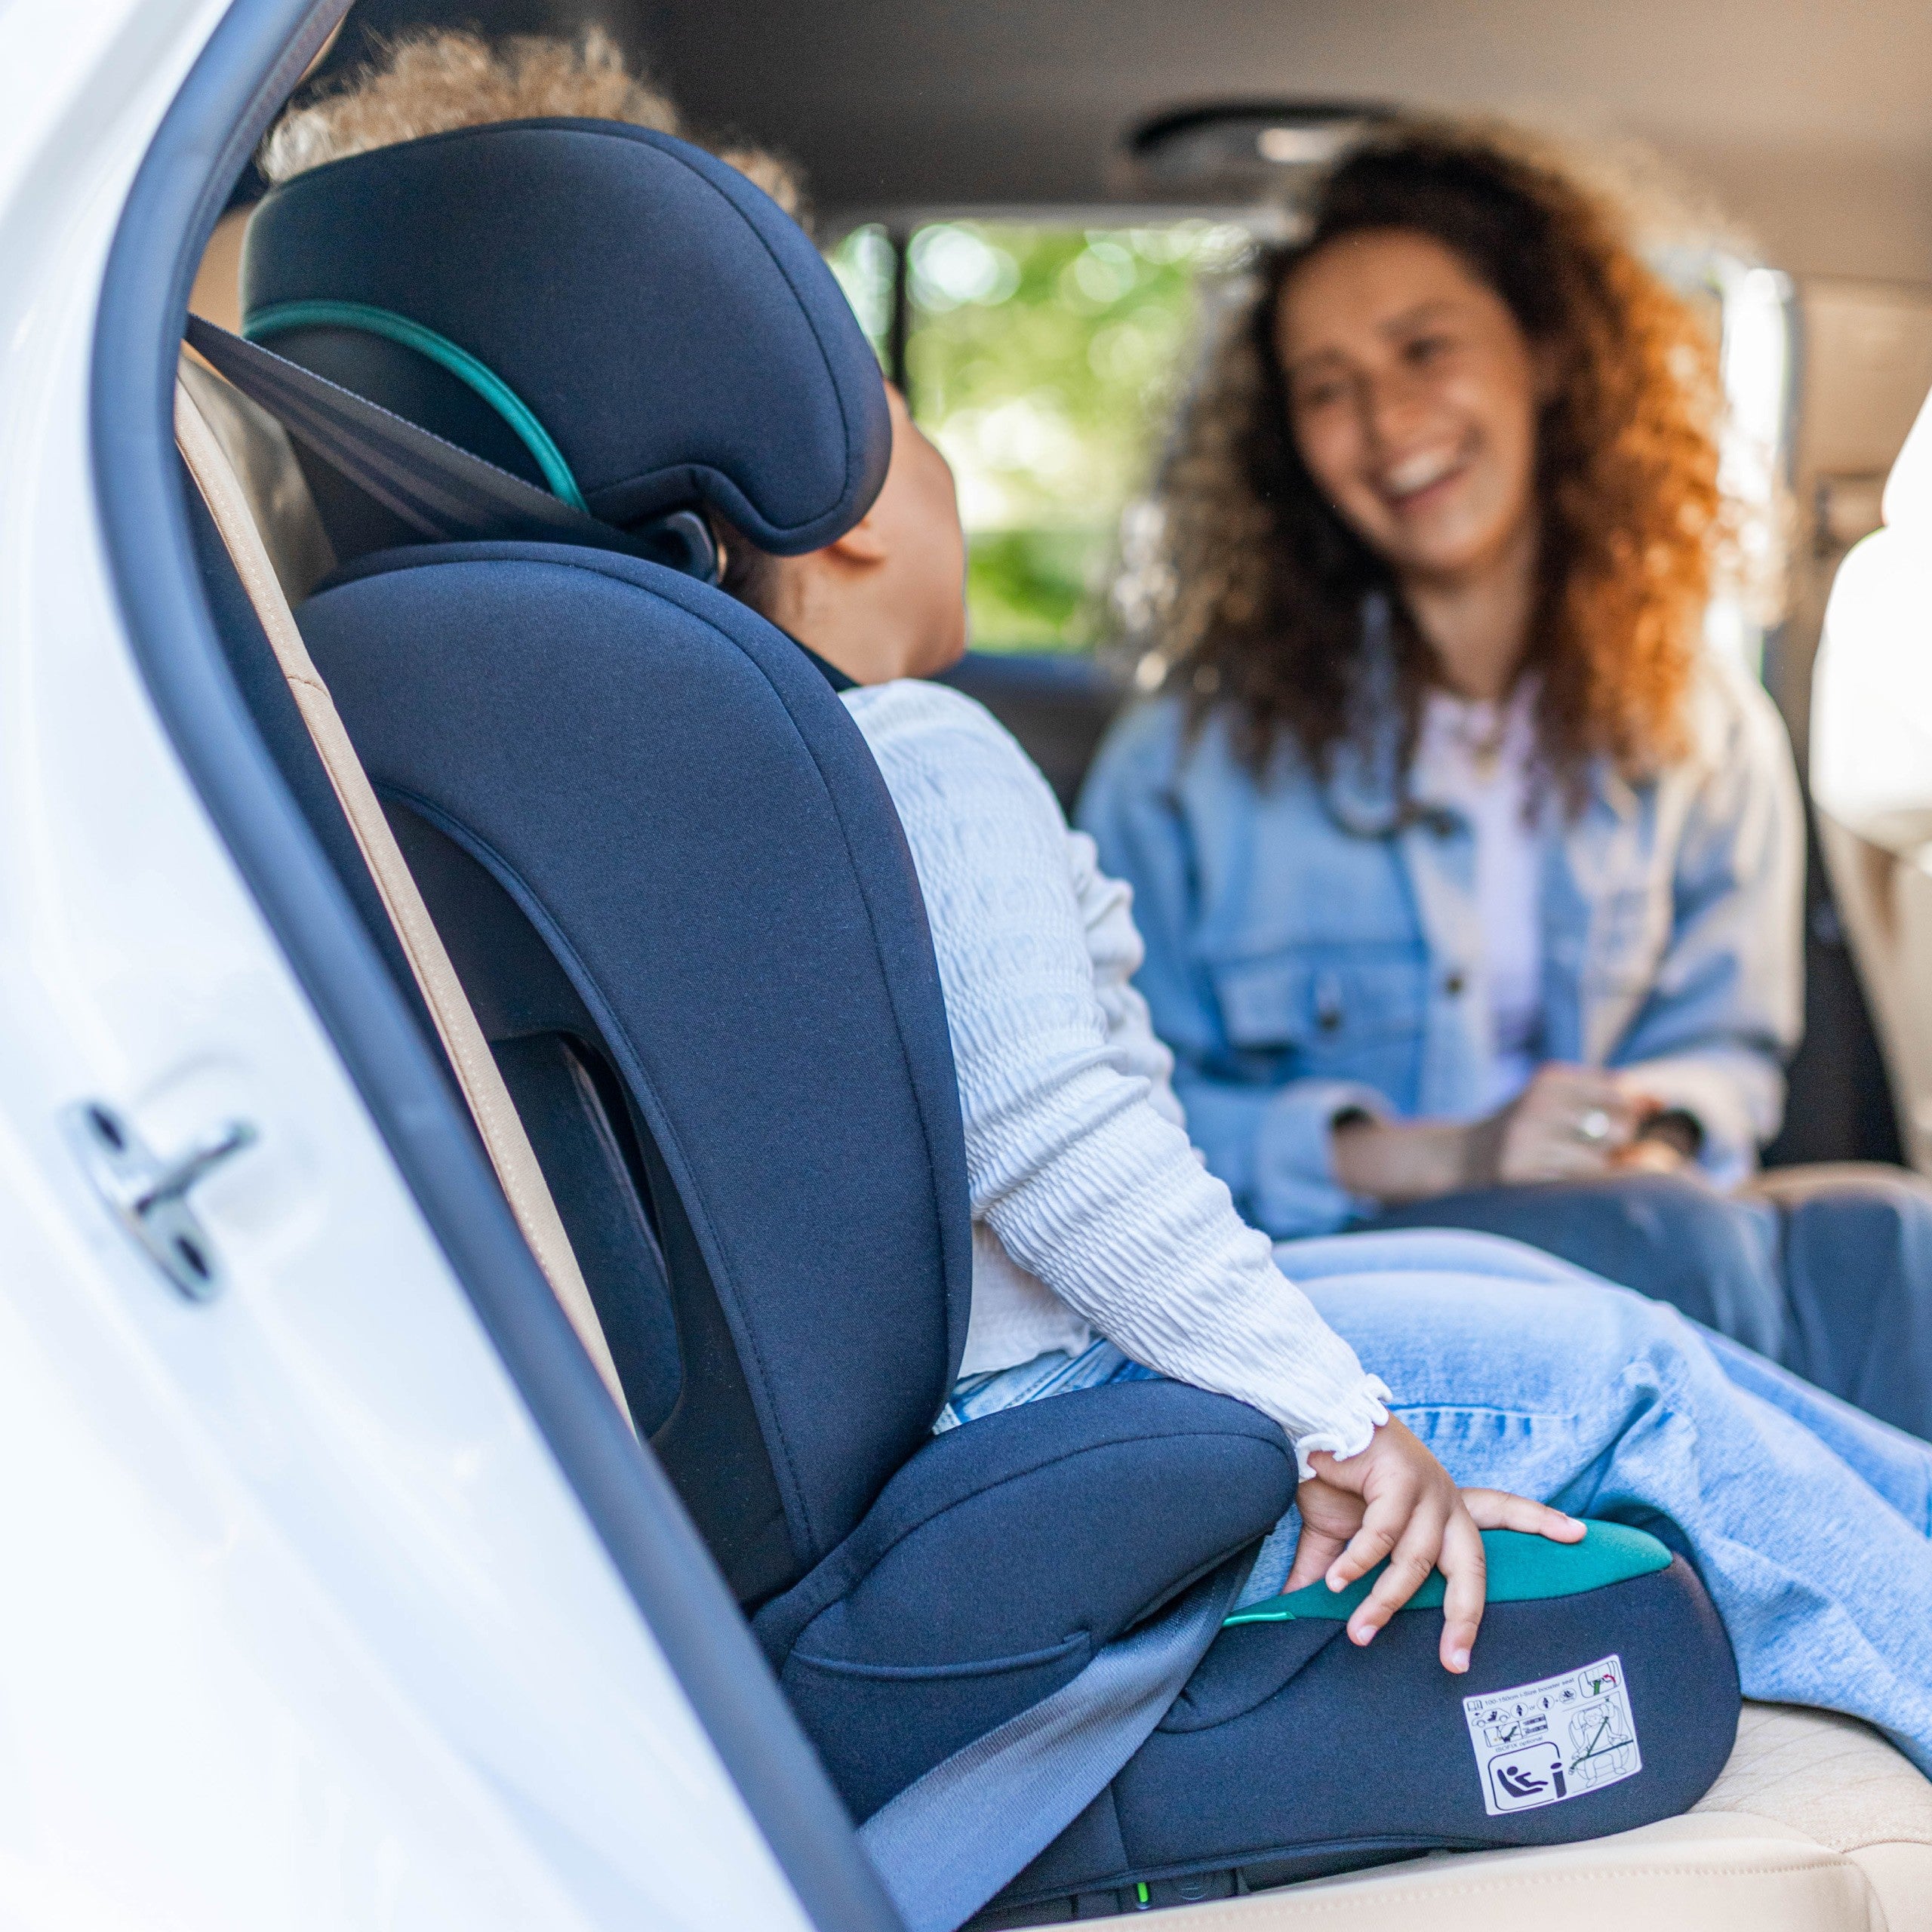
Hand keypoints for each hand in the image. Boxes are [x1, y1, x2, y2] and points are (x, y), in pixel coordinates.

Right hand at [1282, 1418, 1582, 1671]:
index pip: (1499, 1511)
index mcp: (1440, 1505)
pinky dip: (1359, 1564)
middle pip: (1472, 1564)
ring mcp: (1427, 1486)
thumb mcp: (1341, 1535)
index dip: (1537, 1522)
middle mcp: (1444, 1496)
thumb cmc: (1328, 1475)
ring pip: (1416, 1560)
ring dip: (1384, 1602)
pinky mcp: (1401, 1477)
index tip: (1577, 1534)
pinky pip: (1383, 1536)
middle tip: (1455, 1660)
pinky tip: (1337, 1585)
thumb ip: (1336, 1573)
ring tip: (1359, 1632)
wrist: (1304, 1422)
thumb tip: (1300, 1610)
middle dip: (1467, 1616)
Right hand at [1479, 1063, 1650, 1184]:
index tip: (1612, 1124)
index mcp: (1549, 1079)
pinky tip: (1554, 1183)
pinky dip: (1574, 1191)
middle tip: (1593, 1151)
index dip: (1627, 1114)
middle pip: (1617, 1129)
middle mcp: (1537, 1106)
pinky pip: (1573, 1189)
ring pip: (1597, 1165)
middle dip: (1616, 1145)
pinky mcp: (1518, 1177)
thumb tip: (1658, 1100)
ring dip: (1594, 1174)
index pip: (1619, 1093)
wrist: (1456, 1158)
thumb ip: (1604, 1094)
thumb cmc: (1522, 1129)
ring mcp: (1525, 1143)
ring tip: (1568, 1168)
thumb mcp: (1555, 1099)